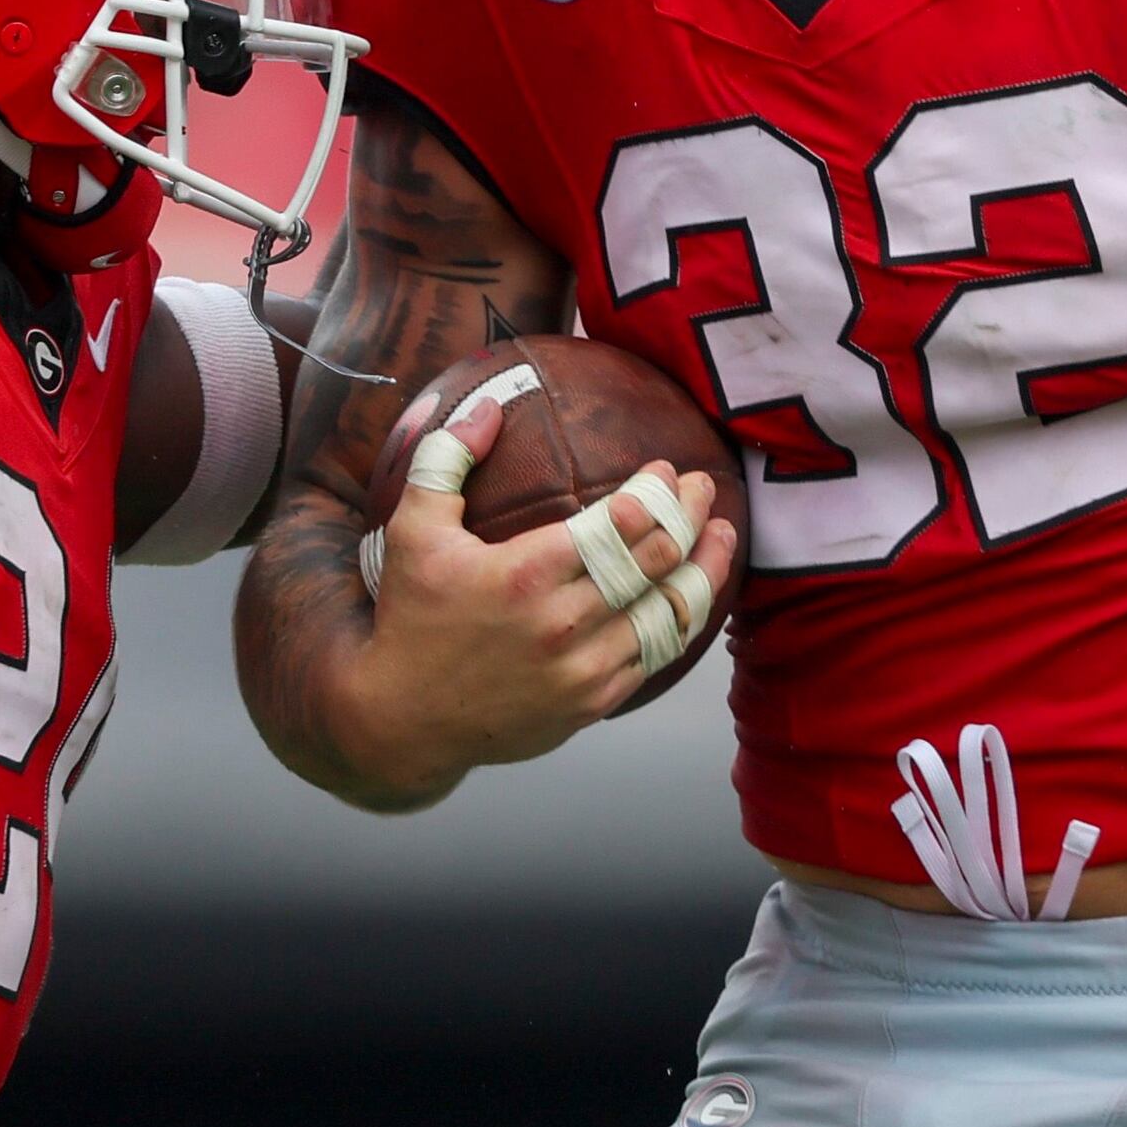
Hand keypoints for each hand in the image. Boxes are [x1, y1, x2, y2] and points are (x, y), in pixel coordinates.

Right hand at [343, 390, 738, 784]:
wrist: (404, 722)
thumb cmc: (410, 618)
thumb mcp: (411, 530)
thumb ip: (447, 458)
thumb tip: (491, 404)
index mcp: (526, 574)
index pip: (621, 523)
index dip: (657, 492)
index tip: (665, 471)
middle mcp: (563, 623)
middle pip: (657, 560)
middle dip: (691, 515)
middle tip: (702, 487)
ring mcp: (583, 670)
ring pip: (671, 612)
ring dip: (704, 569)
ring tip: (723, 535)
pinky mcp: (593, 704)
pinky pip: (655, 655)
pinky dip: (679, 619)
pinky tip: (690, 594)